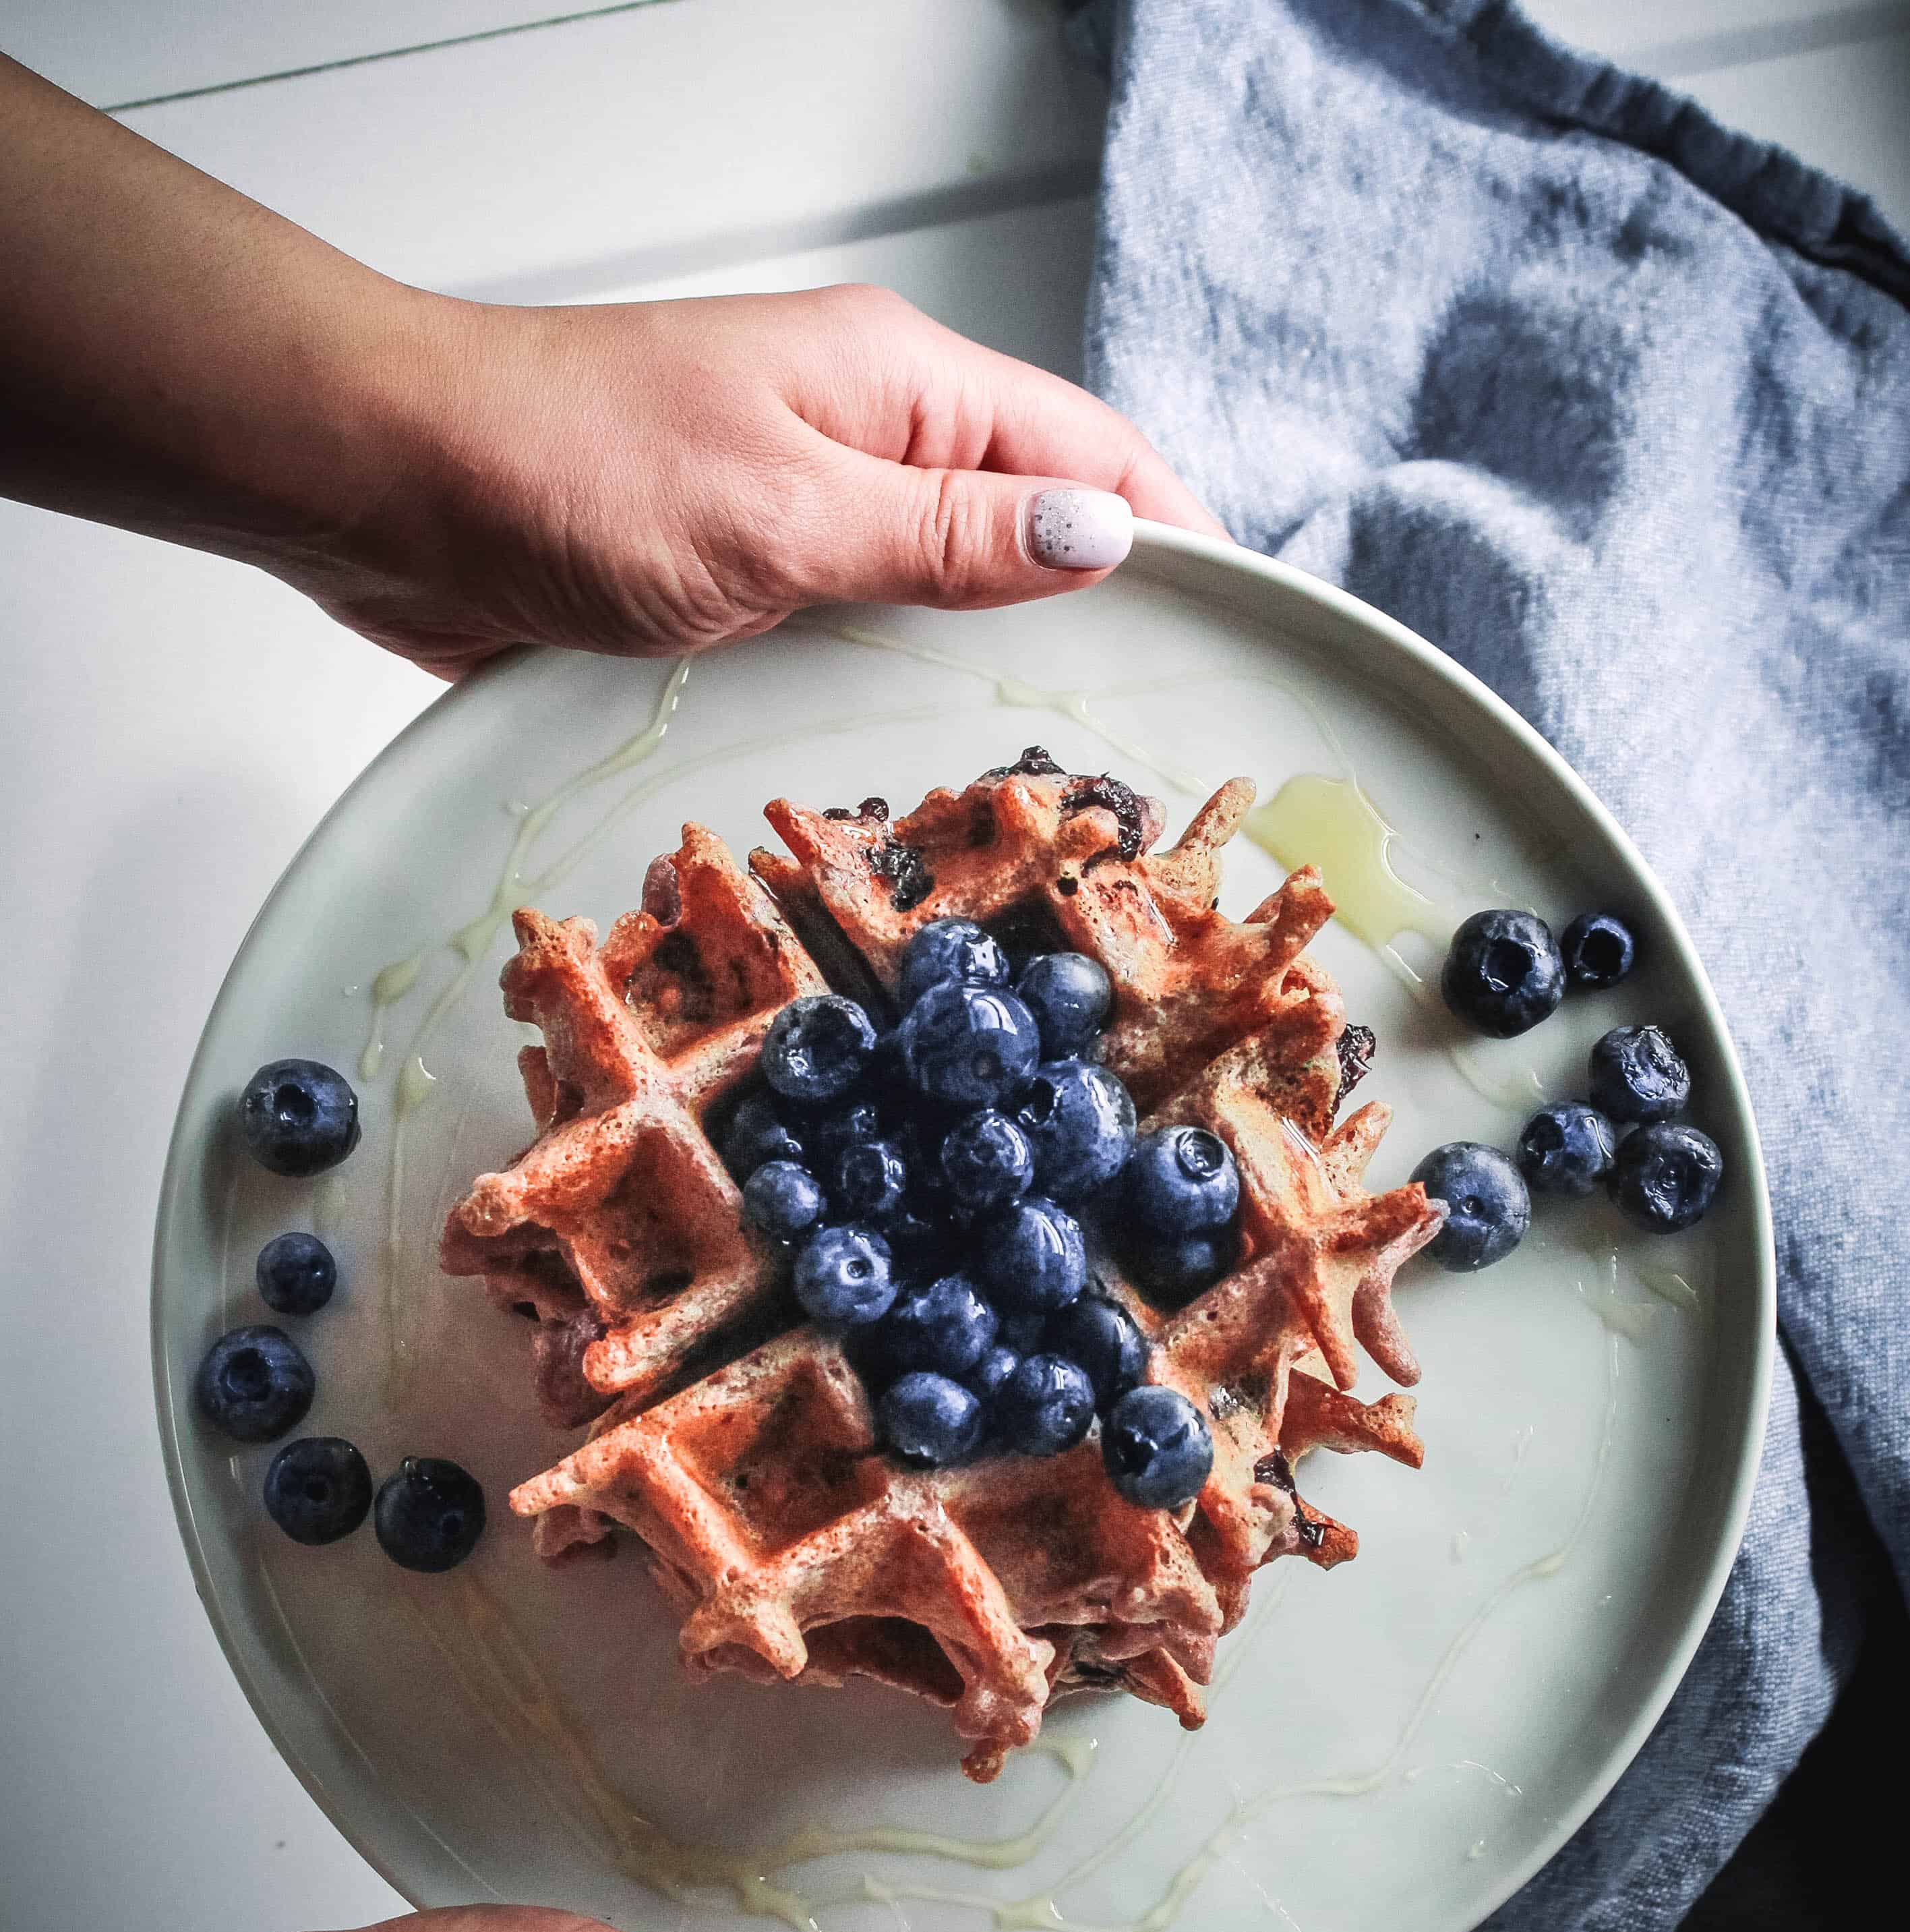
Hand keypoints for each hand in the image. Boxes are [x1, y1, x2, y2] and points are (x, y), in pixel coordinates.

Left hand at [292, 283, 1227, 675]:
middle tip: (1150, 727)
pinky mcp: (744, 571)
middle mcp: (864, 436)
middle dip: (1097, 609)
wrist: (397, 485)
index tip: (1238, 630)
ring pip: (944, 581)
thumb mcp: (784, 511)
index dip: (1173, 535)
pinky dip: (900, 678)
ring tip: (1056, 757)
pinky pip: (858, 622)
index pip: (1090, 453)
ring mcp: (804, 504)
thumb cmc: (569, 468)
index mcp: (901, 384)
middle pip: (1028, 519)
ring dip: (995, 654)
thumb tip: (1099, 536)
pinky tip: (918, 749)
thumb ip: (944, 534)